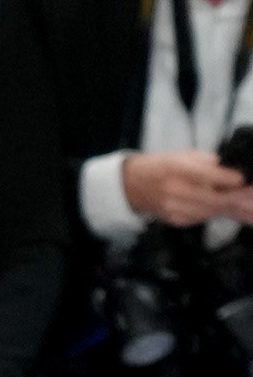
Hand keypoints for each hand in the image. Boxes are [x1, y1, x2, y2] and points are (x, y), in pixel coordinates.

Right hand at [123, 144, 252, 226]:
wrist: (136, 185)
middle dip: (236, 198)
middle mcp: (175, 190)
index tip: (244, 180)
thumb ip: (210, 164)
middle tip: (251, 197)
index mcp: (179, 168)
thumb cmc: (165, 166)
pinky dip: (215, 213)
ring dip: (230, 209)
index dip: (230, 180)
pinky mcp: (175, 220)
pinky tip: (226, 209)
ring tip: (247, 207)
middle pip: (212, 199)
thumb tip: (235, 175)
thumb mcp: (187, 156)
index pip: (208, 176)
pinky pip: (201, 218)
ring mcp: (174, 208)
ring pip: (210, 211)